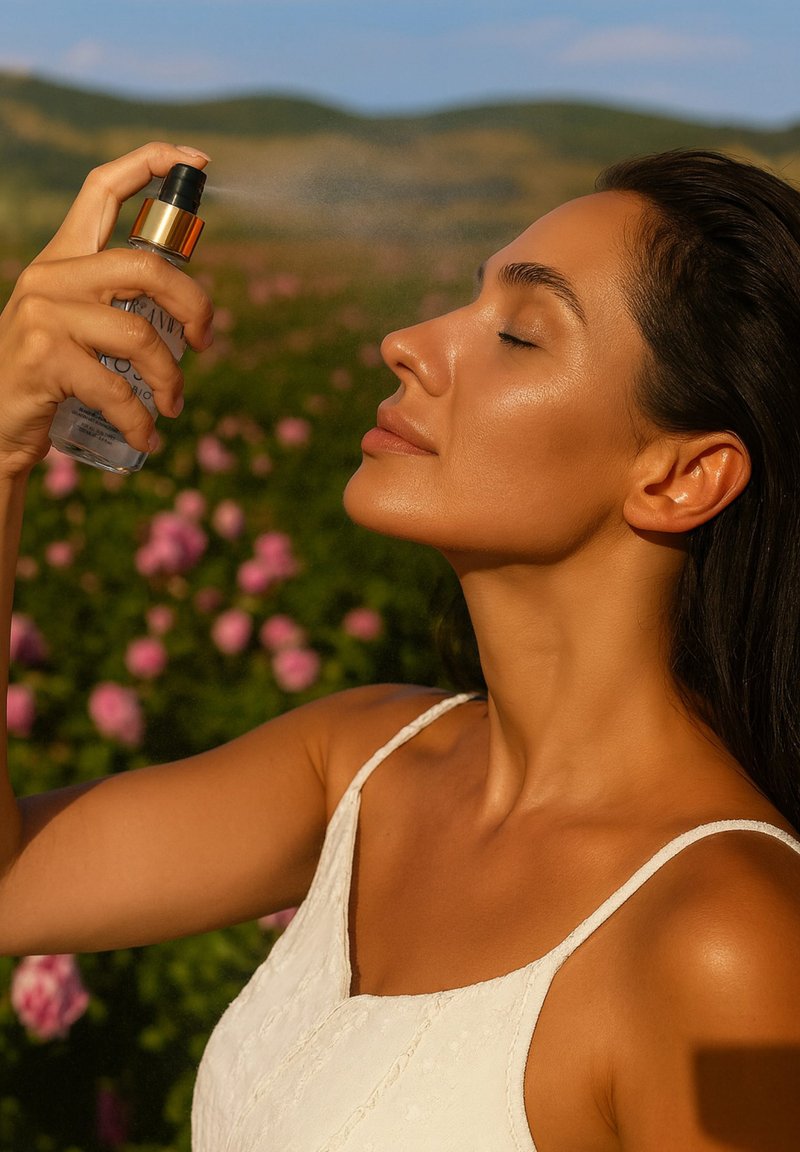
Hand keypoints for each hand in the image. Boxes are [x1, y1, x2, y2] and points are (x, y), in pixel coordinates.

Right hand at [0, 142, 213, 478]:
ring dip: (170, 379)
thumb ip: (116, 304)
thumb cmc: (47, 378)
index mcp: (62, 257)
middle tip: (205, 342)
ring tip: (171, 406)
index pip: (102, 188)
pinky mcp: (44, 358)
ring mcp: (44, 314)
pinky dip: (141, 420)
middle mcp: (51, 275)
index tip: (197, 160)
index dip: (151, 164)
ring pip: (140, 336)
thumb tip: (190, 308)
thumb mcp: (76, 326)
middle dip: (194, 304)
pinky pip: (117, 389)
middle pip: (146, 266)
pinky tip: (147, 436)